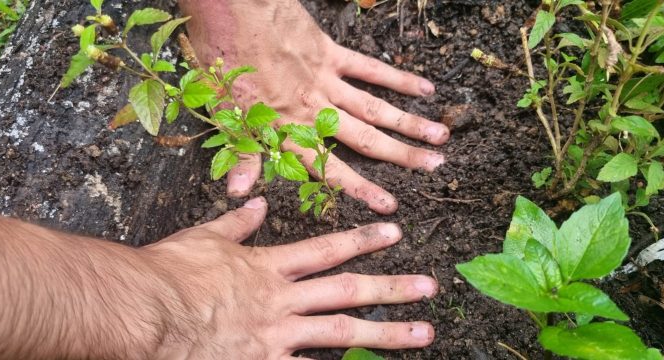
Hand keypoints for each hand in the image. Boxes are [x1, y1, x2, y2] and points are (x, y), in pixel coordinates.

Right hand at [143, 197, 437, 358]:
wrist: (145, 312)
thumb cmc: (169, 273)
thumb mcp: (204, 238)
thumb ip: (236, 223)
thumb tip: (256, 201)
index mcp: (269, 267)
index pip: (326, 248)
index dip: (363, 238)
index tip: (394, 230)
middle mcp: (282, 301)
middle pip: (347, 291)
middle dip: (391, 288)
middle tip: (429, 288)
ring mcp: (276, 337)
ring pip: (341, 334)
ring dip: (385, 334)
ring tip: (422, 333)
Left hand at [177, 0, 449, 213]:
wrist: (233, 11)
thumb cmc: (223, 62)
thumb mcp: (224, 114)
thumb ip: (241, 153)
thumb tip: (240, 193)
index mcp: (291, 129)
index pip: (331, 167)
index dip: (362, 189)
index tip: (390, 205)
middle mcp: (315, 109)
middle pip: (366, 139)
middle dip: (403, 156)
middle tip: (436, 166)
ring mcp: (326, 81)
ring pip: (375, 107)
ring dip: (409, 122)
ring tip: (441, 135)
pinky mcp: (330, 53)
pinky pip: (370, 68)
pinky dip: (397, 79)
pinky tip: (424, 88)